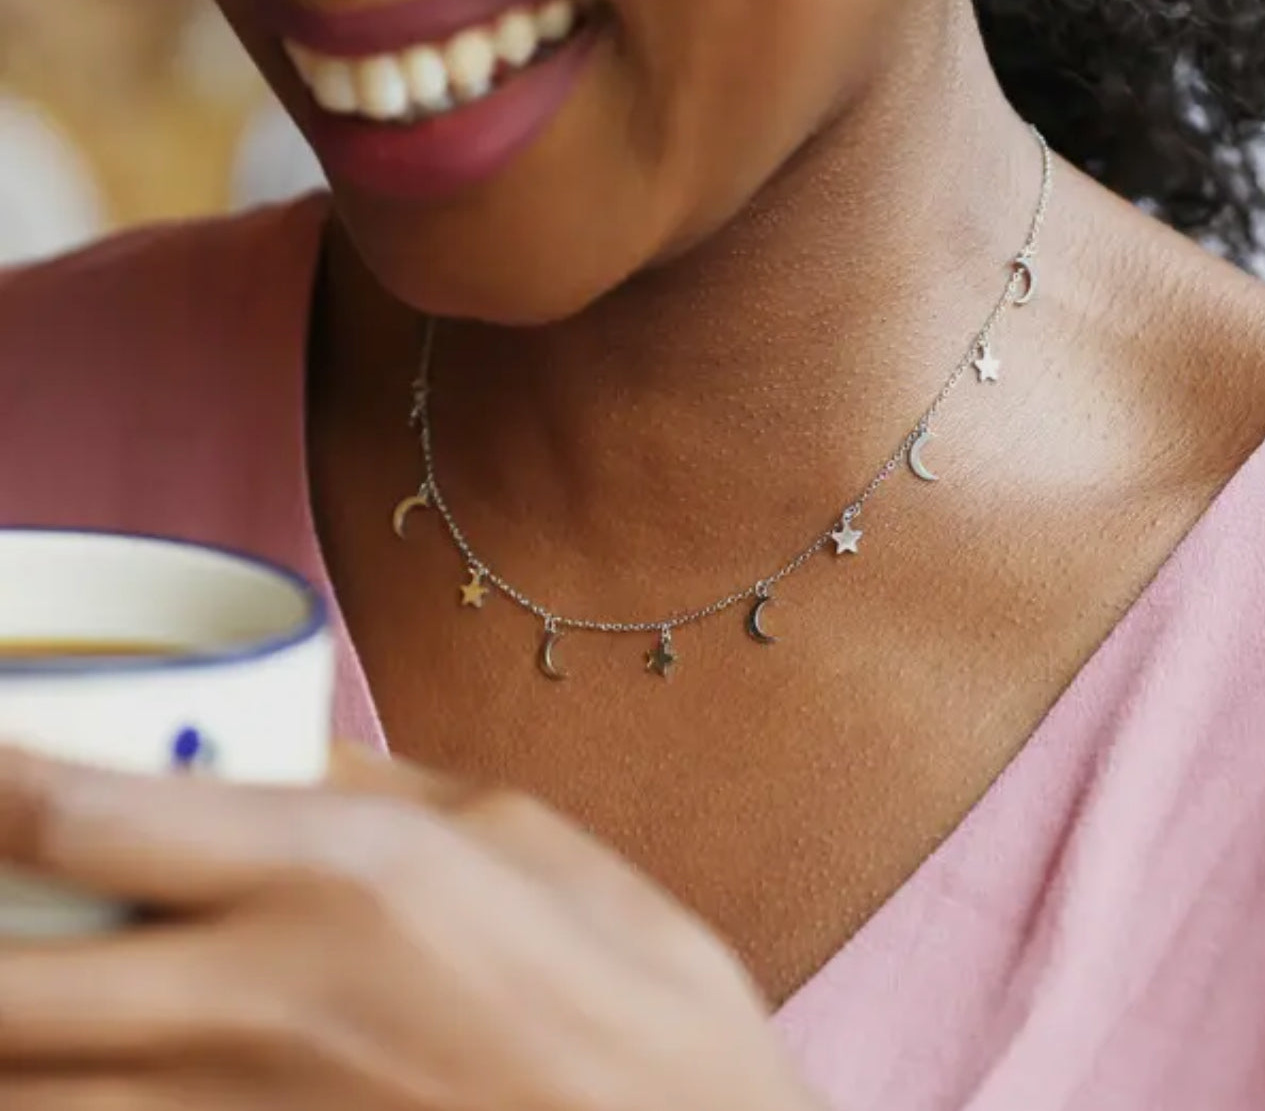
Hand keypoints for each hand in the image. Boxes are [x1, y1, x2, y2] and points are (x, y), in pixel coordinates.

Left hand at [0, 746, 819, 1110]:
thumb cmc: (633, 987)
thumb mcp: (516, 834)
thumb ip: (372, 791)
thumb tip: (269, 757)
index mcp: (345, 878)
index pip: (86, 819)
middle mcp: (270, 1005)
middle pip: (5, 989)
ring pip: (28, 1092)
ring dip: (9, 1025)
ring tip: (37, 959)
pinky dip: (67, 1094)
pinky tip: (86, 1056)